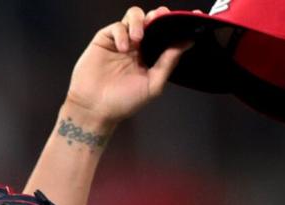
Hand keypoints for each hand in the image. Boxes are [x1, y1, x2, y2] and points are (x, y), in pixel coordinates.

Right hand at [65, 6, 188, 124]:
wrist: (95, 107)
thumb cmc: (123, 101)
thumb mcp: (153, 85)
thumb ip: (168, 63)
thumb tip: (185, 44)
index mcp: (152, 57)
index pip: (166, 35)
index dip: (175, 25)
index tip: (189, 18)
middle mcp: (138, 47)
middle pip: (151, 20)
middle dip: (158, 16)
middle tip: (161, 17)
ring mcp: (122, 41)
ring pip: (134, 16)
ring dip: (139, 22)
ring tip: (138, 37)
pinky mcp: (105, 39)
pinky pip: (116, 27)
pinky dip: (121, 34)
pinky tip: (123, 48)